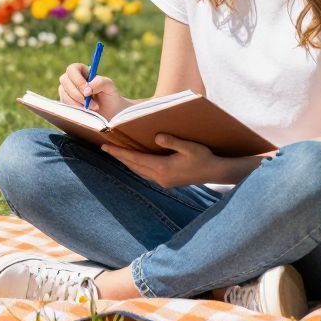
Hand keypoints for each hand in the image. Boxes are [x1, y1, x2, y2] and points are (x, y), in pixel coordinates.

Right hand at [58, 62, 126, 115]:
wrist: (110, 113)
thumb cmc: (110, 97)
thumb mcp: (110, 86)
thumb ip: (100, 82)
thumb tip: (86, 90)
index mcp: (83, 72)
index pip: (72, 69)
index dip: (77, 79)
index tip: (86, 90)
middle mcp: (72, 80)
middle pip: (64, 80)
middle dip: (76, 93)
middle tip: (89, 102)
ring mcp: (67, 92)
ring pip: (63, 93)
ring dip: (77, 102)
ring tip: (92, 108)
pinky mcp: (66, 103)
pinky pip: (64, 104)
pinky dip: (75, 109)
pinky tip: (85, 112)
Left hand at [101, 135, 230, 188]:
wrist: (215, 172)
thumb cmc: (204, 157)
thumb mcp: (190, 147)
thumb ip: (173, 142)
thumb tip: (157, 137)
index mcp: (163, 168)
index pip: (135, 159)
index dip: (120, 152)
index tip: (106, 147)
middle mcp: (160, 177)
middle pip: (133, 166)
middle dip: (119, 157)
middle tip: (105, 148)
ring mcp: (163, 182)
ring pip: (138, 171)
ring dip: (126, 162)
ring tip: (116, 153)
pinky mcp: (166, 182)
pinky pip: (145, 174)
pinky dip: (136, 167)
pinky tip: (134, 162)